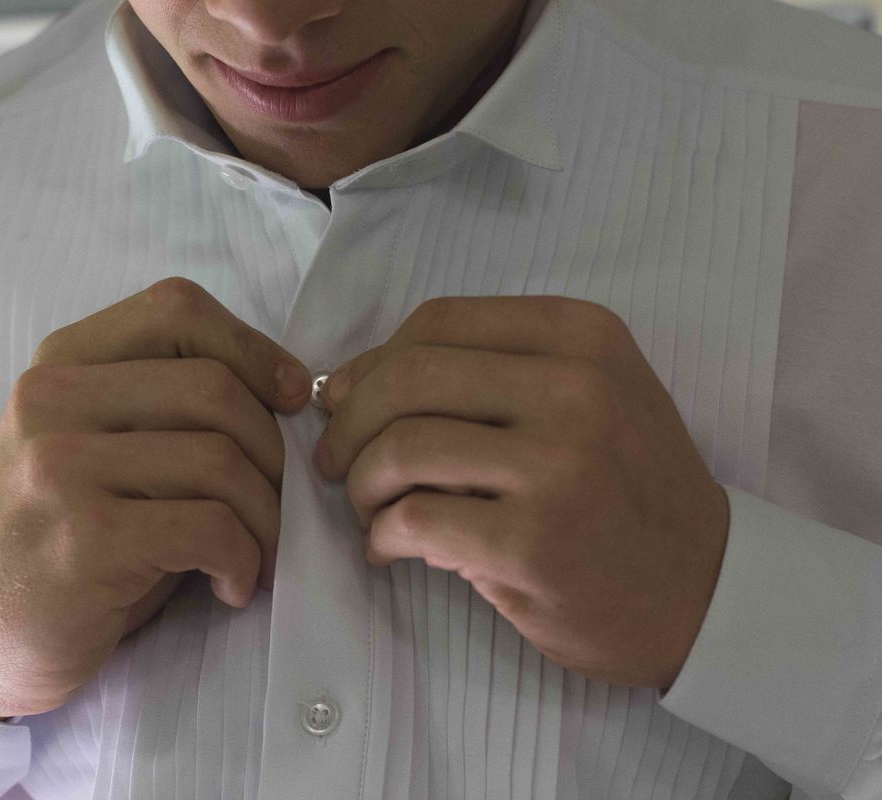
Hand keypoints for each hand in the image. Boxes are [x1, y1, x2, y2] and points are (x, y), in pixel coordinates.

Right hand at [0, 277, 310, 718]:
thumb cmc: (66, 534)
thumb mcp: (98, 444)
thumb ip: (164, 400)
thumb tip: (293, 390)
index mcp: (61, 362)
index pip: (177, 310)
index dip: (253, 347)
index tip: (292, 399)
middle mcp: (50, 400)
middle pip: (214, 388)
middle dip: (272, 451)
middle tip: (277, 505)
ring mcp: (58, 468)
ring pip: (219, 460)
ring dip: (265, 517)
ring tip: (260, 554)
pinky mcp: (82, 540)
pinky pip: (209, 528)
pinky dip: (243, 560)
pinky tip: (232, 586)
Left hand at [313, 296, 729, 690]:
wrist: (706, 589)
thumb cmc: (630, 488)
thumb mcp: (591, 395)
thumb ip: (490, 373)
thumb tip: (349, 382)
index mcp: (584, 336)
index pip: (438, 322)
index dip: (372, 361)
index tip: (347, 400)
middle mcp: (576, 388)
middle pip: (408, 377)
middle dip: (349, 422)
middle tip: (336, 462)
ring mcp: (558, 466)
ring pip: (401, 446)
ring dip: (360, 483)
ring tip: (369, 509)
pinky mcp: (533, 542)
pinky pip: (413, 519)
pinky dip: (380, 535)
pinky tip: (389, 547)